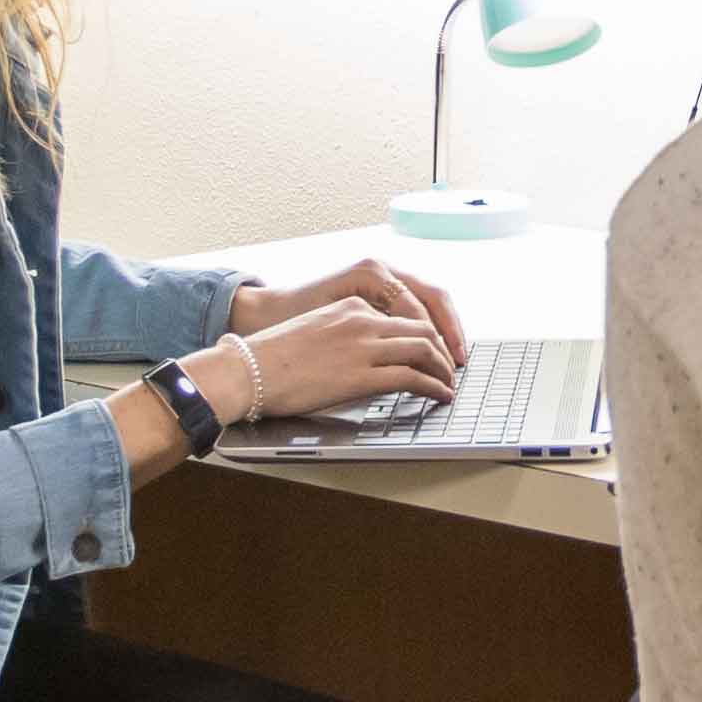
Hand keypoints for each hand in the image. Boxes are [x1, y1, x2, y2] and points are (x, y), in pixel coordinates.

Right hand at [228, 294, 461, 423]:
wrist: (248, 370)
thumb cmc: (273, 358)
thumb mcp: (316, 330)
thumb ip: (347, 335)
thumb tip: (368, 356)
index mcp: (351, 306)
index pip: (405, 311)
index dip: (430, 331)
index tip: (439, 348)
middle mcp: (362, 320)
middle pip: (422, 327)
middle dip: (444, 349)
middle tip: (452, 367)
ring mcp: (363, 346)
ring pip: (423, 349)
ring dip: (443, 369)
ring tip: (449, 384)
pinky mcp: (361, 375)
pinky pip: (412, 377)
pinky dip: (433, 386)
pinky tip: (439, 395)